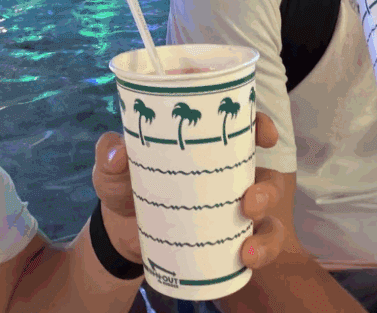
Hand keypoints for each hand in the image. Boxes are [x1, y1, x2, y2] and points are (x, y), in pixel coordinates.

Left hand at [93, 111, 284, 266]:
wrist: (120, 233)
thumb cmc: (123, 184)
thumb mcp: (111, 167)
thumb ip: (109, 155)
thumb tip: (118, 154)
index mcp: (202, 139)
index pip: (238, 119)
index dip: (258, 119)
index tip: (262, 130)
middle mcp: (224, 165)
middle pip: (261, 159)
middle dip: (266, 181)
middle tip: (248, 197)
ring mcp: (231, 199)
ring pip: (268, 198)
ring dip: (267, 212)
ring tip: (248, 227)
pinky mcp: (231, 232)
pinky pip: (261, 239)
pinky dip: (263, 248)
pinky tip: (247, 256)